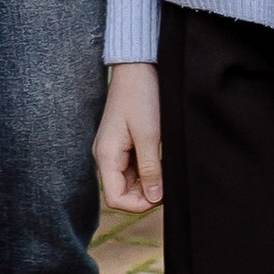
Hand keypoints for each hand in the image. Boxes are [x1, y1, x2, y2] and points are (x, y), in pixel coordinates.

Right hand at [94, 61, 163, 213]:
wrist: (136, 68)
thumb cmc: (140, 97)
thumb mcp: (149, 135)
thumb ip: (150, 169)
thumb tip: (154, 199)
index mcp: (105, 156)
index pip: (115, 199)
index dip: (138, 205)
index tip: (161, 196)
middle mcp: (105, 156)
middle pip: (122, 193)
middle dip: (145, 194)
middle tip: (168, 182)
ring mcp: (113, 150)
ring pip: (129, 182)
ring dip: (148, 182)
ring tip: (166, 169)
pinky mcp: (122, 144)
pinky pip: (133, 168)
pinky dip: (148, 170)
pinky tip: (161, 160)